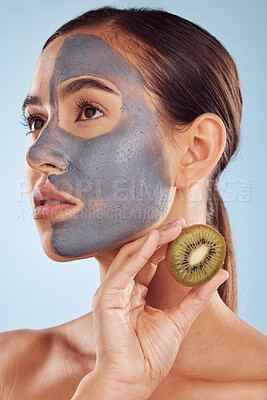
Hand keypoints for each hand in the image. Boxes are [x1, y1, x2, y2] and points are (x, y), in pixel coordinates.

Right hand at [75, 218, 228, 399]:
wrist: (133, 380)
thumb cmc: (149, 356)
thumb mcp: (179, 319)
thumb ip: (196, 296)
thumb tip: (218, 274)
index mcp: (133, 293)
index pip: (149, 262)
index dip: (166, 247)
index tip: (186, 234)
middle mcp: (120, 289)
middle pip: (140, 255)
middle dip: (161, 238)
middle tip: (182, 224)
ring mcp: (111, 292)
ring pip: (131, 256)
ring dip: (153, 240)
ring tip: (174, 228)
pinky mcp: (106, 297)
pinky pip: (124, 269)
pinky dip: (139, 253)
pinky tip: (154, 240)